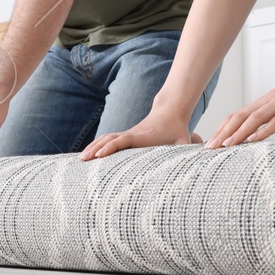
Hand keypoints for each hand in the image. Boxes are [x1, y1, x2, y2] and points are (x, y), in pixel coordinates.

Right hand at [80, 110, 194, 159]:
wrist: (170, 111)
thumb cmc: (177, 129)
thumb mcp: (183, 141)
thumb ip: (187, 151)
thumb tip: (194, 164)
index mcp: (143, 136)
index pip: (123, 140)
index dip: (111, 147)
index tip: (100, 155)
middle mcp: (132, 134)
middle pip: (109, 139)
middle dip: (95, 149)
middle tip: (82, 160)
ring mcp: (127, 134)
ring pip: (106, 138)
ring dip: (93, 147)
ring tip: (80, 160)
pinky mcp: (126, 135)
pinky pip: (108, 139)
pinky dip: (97, 145)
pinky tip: (90, 154)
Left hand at [205, 65, 274, 148]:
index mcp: (266, 104)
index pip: (238, 116)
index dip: (223, 129)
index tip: (211, 143)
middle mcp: (269, 102)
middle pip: (240, 117)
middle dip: (223, 132)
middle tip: (209, 148)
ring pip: (254, 118)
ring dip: (238, 132)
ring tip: (225, 145)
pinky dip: (263, 130)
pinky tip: (253, 140)